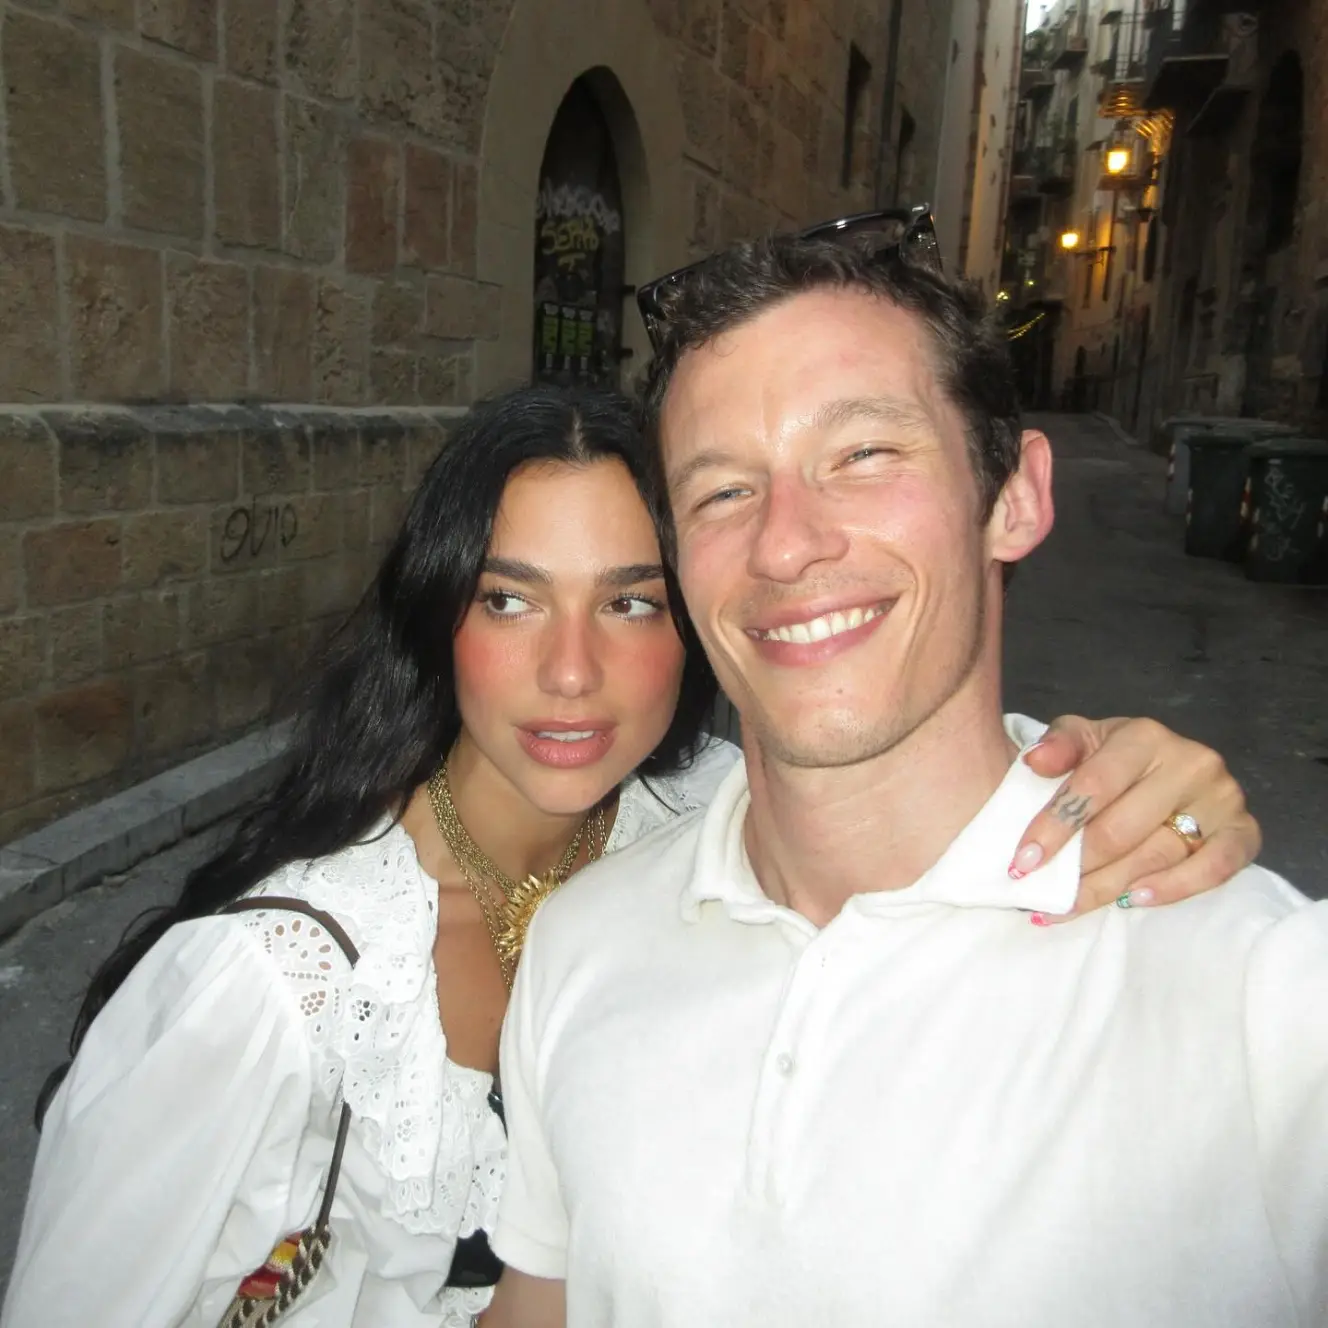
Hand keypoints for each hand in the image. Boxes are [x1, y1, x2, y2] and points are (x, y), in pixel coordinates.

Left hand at [1011, 715, 1259, 920]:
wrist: (1166, 766)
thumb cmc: (1113, 758)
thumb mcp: (1083, 739)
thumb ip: (1058, 745)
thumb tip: (1035, 761)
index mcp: (1145, 736)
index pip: (1093, 786)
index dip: (1054, 826)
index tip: (1022, 859)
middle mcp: (1190, 763)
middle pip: (1121, 829)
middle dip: (1075, 865)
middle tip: (1038, 890)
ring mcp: (1223, 798)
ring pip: (1156, 856)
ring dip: (1107, 887)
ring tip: (1068, 905)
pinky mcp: (1244, 831)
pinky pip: (1213, 869)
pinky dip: (1173, 888)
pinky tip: (1133, 899)